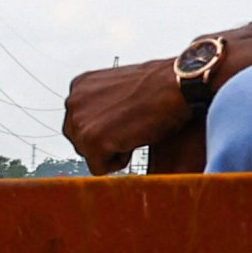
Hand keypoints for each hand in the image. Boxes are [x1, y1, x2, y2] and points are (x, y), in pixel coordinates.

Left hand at [63, 57, 194, 175]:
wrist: (177, 85)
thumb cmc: (159, 87)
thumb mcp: (119, 90)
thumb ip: (102, 105)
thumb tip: (99, 123)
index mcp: (80, 87)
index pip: (80, 124)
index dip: (106, 129)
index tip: (124, 122)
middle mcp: (74, 101)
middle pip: (80, 141)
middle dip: (104, 141)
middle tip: (131, 128)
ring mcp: (80, 121)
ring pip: (89, 155)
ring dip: (113, 150)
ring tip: (134, 131)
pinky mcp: (92, 140)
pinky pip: (99, 168)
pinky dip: (119, 162)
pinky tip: (135, 140)